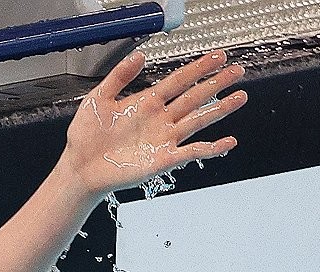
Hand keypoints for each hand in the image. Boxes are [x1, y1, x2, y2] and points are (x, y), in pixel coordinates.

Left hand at [60, 50, 247, 197]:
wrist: (79, 168)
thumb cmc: (85, 138)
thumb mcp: (98, 99)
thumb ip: (119, 77)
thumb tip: (139, 55)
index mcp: (146, 103)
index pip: (179, 80)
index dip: (198, 68)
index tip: (217, 56)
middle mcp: (159, 119)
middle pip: (194, 97)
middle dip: (216, 83)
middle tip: (236, 70)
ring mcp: (163, 139)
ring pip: (198, 121)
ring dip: (220, 110)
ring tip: (240, 97)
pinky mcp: (162, 159)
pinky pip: (192, 152)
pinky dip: (211, 148)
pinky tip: (228, 142)